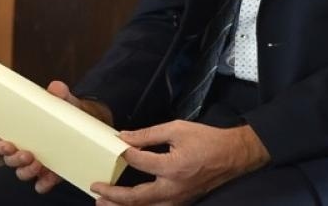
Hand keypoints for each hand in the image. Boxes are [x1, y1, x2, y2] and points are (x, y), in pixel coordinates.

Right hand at [0, 81, 111, 193]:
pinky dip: (44, 183)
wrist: (89, 124)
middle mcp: (26, 149)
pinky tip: (49, 179)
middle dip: (15, 159)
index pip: (2, 141)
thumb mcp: (63, 102)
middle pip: (10, 160)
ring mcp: (38, 163)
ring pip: (23, 173)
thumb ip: (59, 94)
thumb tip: (56, 87)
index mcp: (22, 132)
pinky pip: (42, 183)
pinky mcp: (52, 174)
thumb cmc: (66, 113)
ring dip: (27, 171)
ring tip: (39, 164)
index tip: (7, 144)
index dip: (0, 145)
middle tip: (27, 154)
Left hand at [92, 121, 268, 205]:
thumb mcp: (177, 129)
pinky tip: (128, 205)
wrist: (232, 156)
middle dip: (113, 196)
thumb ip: (148, 135)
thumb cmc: (206, 140)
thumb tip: (124, 137)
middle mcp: (173, 188)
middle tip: (95, 189)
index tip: (115, 145)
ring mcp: (177, 199)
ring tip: (104, 204)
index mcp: (172, 167)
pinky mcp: (181, 202)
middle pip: (136, 198)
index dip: (124, 153)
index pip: (138, 162)